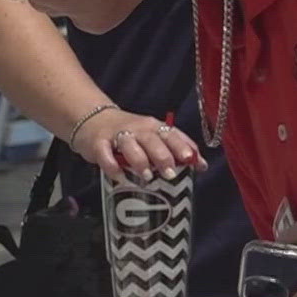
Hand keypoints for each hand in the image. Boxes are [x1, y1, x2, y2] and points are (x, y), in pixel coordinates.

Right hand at [74, 107, 204, 181]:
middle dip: (163, 156)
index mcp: (155, 127)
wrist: (94, 120)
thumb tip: (202, 166)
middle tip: (170, 173)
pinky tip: (118, 175)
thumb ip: (176, 150)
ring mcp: (118, 135)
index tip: (190, 159)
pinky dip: (111, 165)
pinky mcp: (99, 144)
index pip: (171, 135)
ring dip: (139, 160)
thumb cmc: (131, 134)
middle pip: (152, 140)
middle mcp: (138, 129)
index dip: (181, 146)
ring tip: (146, 176)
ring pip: (130, 145)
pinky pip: (105, 154)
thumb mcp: (154, 138)